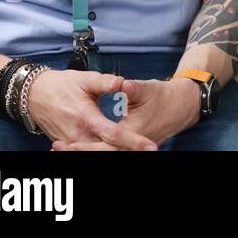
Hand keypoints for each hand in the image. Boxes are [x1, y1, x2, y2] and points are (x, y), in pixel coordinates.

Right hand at [26, 69, 156, 150]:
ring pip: (95, 153)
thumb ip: (105, 82)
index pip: (113, 134)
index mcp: (85, 117)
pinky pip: (85, 152)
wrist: (35, 94)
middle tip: (150, 149)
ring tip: (137, 150)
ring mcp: (71, 142)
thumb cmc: (62, 85)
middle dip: (127, 150)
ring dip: (115, 151)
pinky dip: (99, 151)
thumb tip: (122, 82)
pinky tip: (116, 149)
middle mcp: (77, 134)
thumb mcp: (85, 79)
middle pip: (106, 149)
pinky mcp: (67, 144)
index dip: (133, 141)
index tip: (150, 146)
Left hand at [52, 77, 199, 150]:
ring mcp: (131, 148)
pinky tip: (78, 147)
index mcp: (134, 130)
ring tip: (60, 148)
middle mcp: (131, 145)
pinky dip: (94, 149)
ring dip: (84, 151)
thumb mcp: (147, 88)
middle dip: (78, 151)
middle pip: (101, 153)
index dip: (83, 146)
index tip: (66, 142)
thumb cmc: (163, 96)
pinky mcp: (130, 148)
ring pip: (105, 154)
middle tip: (56, 147)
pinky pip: (110, 152)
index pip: (105, 143)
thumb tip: (119, 83)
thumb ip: (131, 87)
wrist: (182, 106)